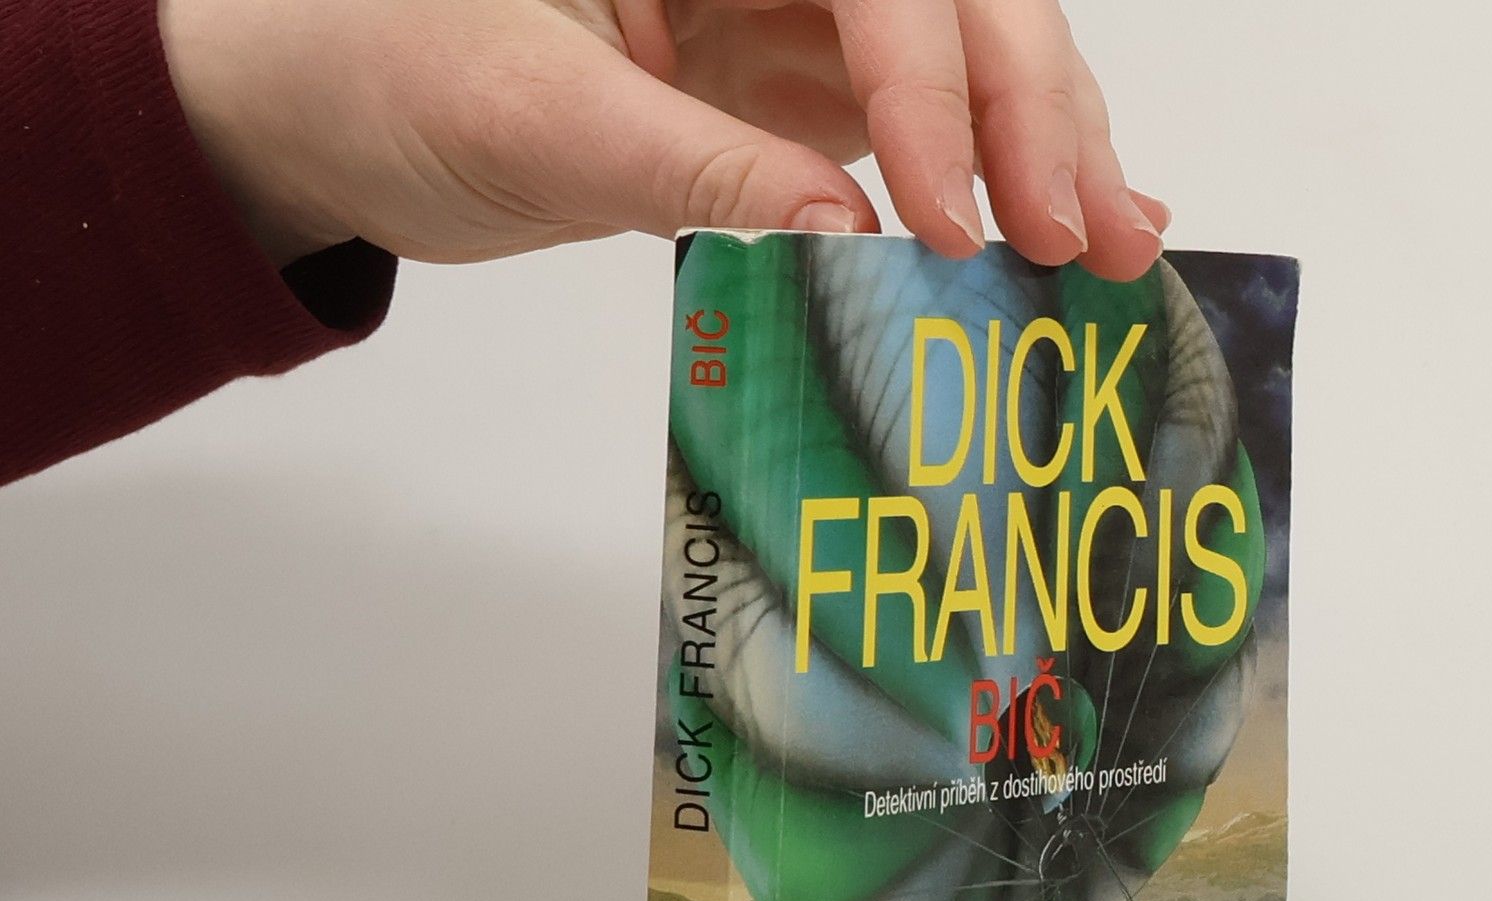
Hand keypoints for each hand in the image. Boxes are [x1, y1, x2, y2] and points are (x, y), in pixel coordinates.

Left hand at [160, 0, 1171, 280]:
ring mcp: (792, 14)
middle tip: (1079, 234)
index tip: (955, 217)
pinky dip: (990, 178)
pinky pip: (918, 125)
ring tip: (1112, 242)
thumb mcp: (537, 122)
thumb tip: (848, 238)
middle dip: (1030, 109)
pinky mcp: (791, 91)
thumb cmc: (391, 76)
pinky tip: (1057, 229)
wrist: (335, 118)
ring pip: (962, 56)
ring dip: (1045, 145)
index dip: (933, 84)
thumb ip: (696, 173)